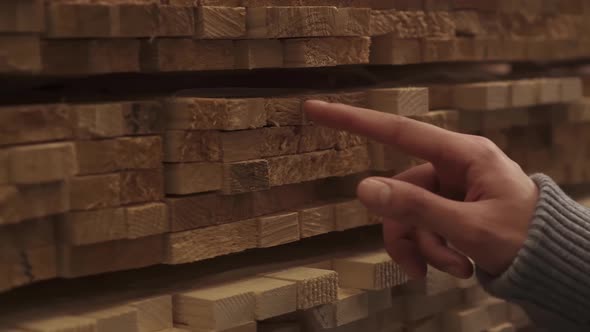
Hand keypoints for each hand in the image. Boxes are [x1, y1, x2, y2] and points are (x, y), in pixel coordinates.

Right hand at [304, 100, 538, 278]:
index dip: (353, 119)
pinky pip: (425, 227)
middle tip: (423, 267)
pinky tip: (459, 268)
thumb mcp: (468, 228)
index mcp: (463, 154)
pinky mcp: (452, 209)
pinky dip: (434, 252)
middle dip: (410, 234)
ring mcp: (452, 189)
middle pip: (401, 193)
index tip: (315, 108)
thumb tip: (363, 189)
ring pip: (410, 215)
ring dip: (424, 249)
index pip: (397, 131)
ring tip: (454, 270)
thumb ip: (415, 208)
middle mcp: (454, 166)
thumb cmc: (524, 238)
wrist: (554, 264)